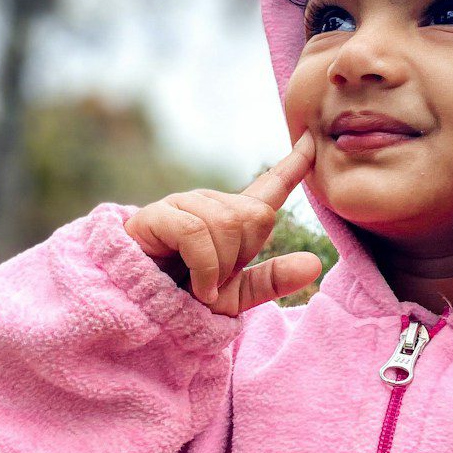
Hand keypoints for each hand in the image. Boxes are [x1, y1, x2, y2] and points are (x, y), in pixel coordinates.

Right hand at [123, 130, 320, 315]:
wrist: (137, 311)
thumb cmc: (182, 300)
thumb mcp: (235, 296)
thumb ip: (273, 280)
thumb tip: (315, 263)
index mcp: (232, 219)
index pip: (269, 187)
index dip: (293, 165)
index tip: (310, 141)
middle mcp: (209, 204)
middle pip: (257, 216)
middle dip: (242, 257)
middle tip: (215, 280)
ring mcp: (182, 205)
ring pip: (228, 225)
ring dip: (220, 267)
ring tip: (200, 285)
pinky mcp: (156, 216)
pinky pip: (197, 233)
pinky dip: (204, 268)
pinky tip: (197, 286)